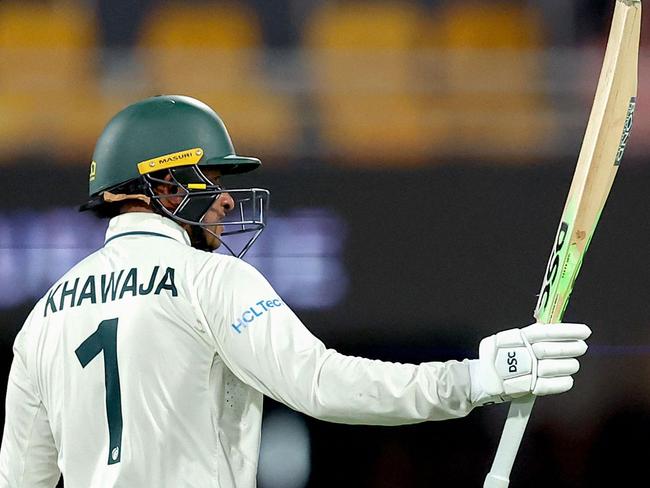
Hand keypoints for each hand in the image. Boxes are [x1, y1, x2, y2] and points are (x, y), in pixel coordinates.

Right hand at [472, 322, 590, 404]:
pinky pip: (551, 386)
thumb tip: (551, 326)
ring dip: (569, 366)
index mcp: (517, 338)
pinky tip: (567, 379)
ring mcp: (525, 372)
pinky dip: (562, 383)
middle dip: (572, 348)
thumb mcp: (507, 338)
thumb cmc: (497, 357)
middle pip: (553, 350)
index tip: (584, 331)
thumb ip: (529, 333)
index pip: (546, 332)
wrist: (482, 379)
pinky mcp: (527, 389)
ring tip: (573, 363)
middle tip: (582, 347)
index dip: (567, 331)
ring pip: (556, 368)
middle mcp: (522, 354)